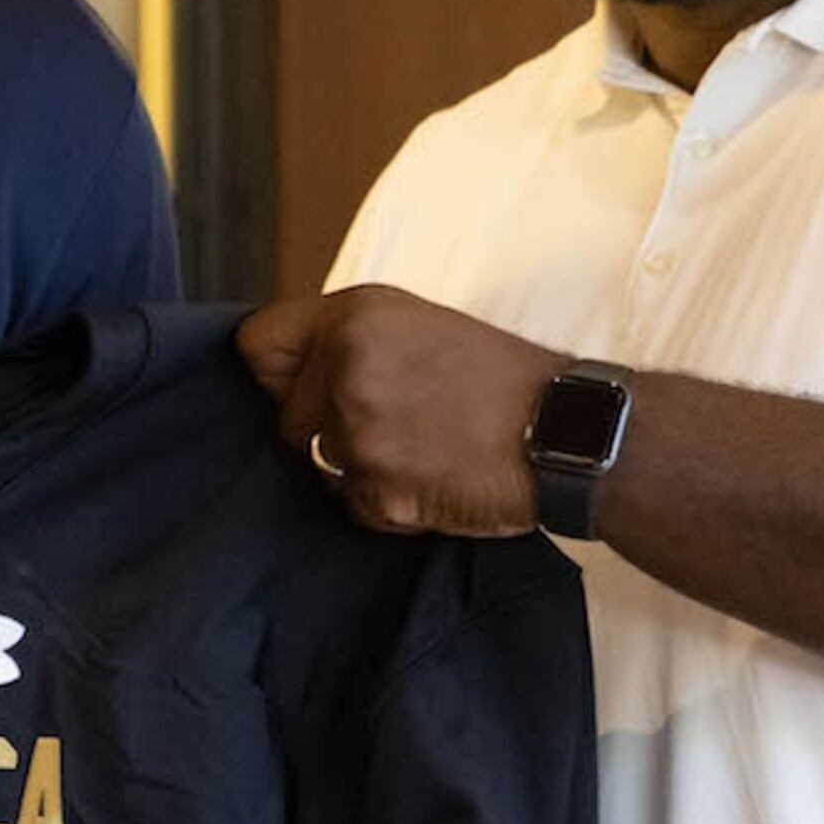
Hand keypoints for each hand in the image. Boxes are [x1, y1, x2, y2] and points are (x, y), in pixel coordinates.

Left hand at [236, 287, 566, 537]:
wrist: (568, 431)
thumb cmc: (501, 379)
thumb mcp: (417, 324)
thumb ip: (347, 340)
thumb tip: (288, 372)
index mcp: (354, 316)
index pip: (255, 346)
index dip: (275, 375)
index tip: (301, 390)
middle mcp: (347, 365)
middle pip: (285, 421)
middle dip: (327, 433)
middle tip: (399, 426)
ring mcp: (359, 429)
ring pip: (321, 467)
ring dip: (362, 471)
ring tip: (424, 450)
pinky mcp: (379, 487)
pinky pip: (354, 507)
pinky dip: (388, 506)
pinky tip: (433, 480)